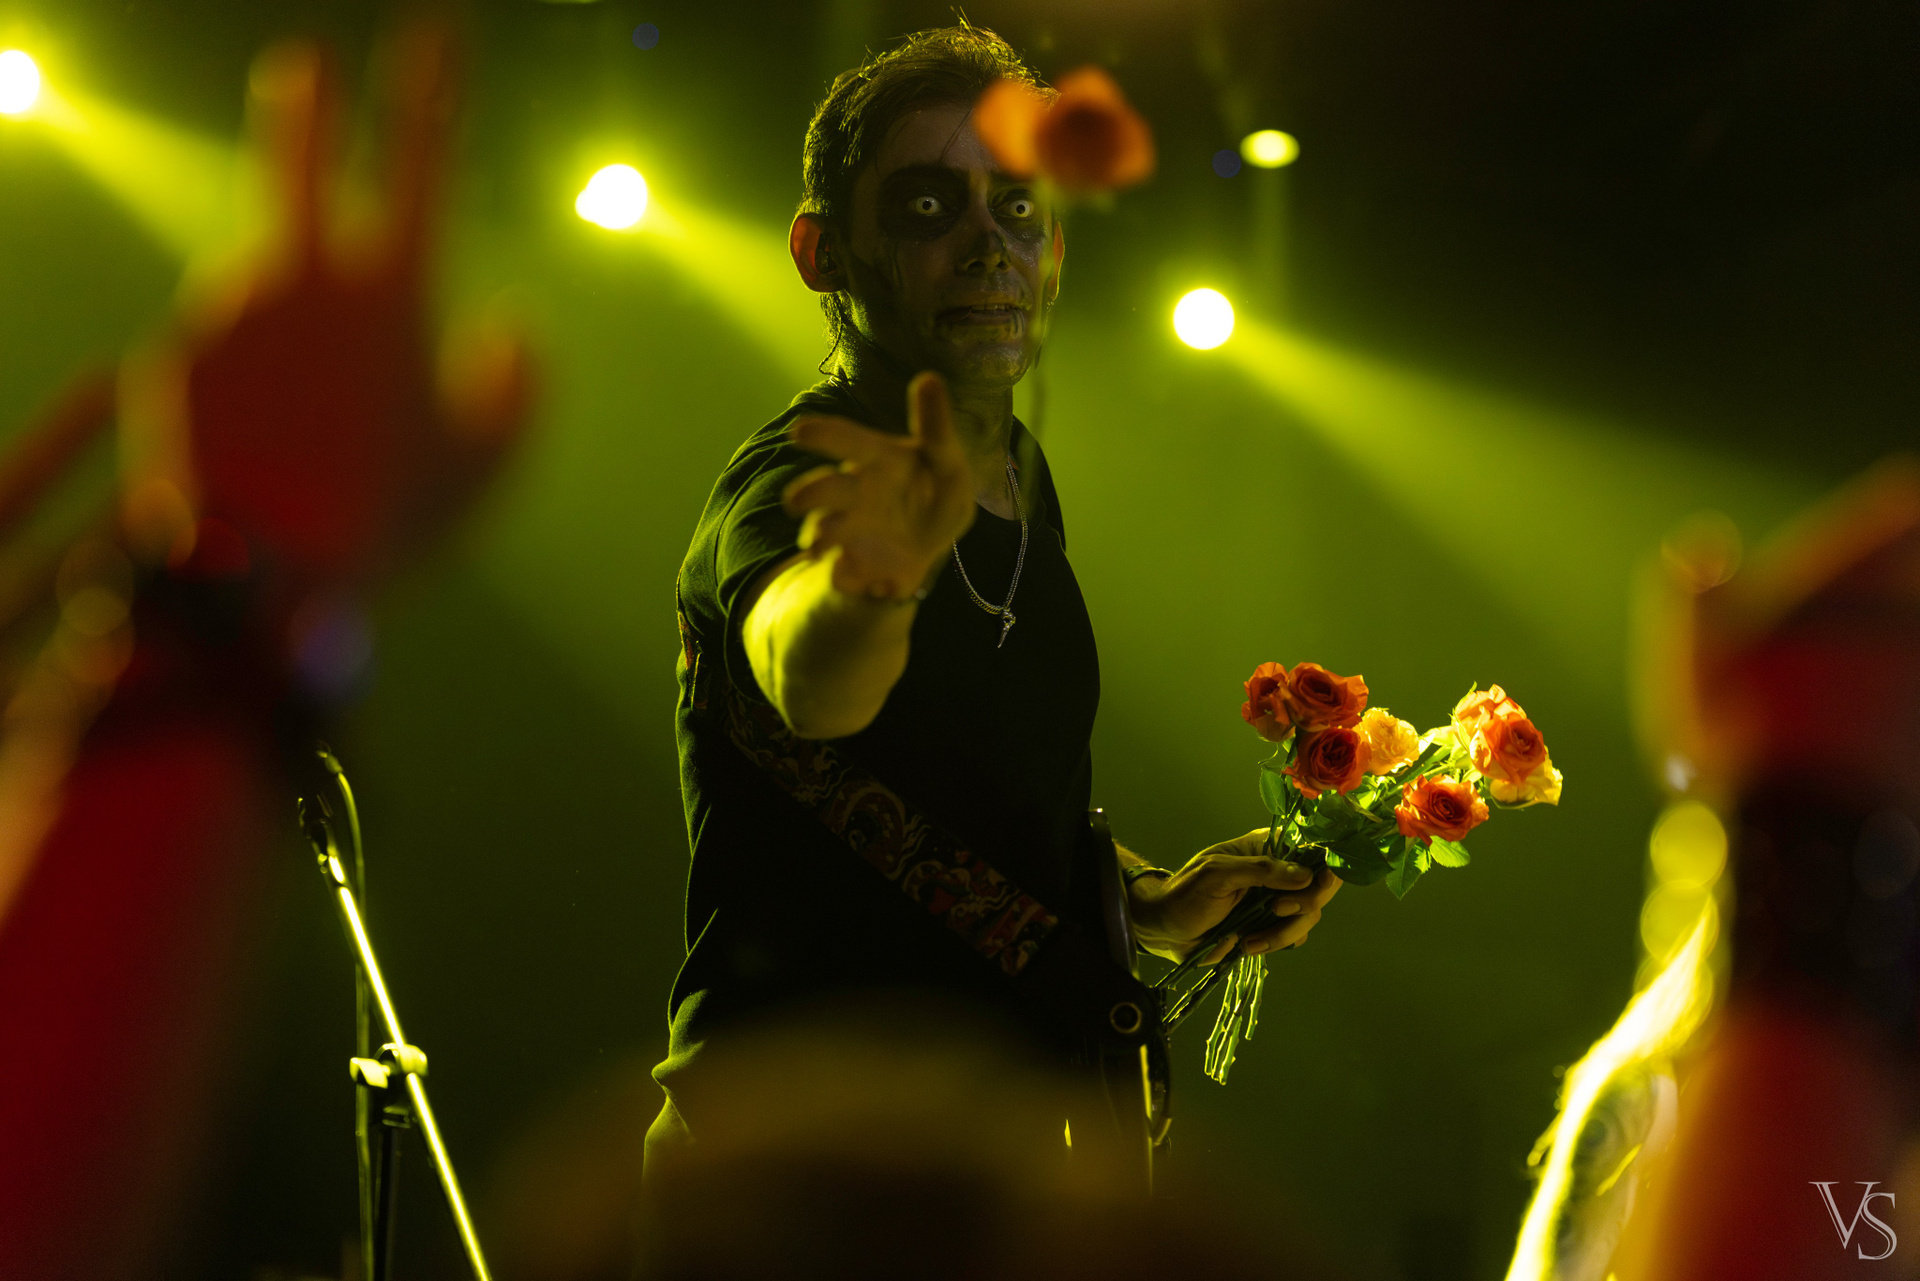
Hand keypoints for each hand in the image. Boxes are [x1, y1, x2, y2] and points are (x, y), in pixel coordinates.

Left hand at [122, 20, 531, 588]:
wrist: (260, 578)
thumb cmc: (390, 521)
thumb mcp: (487, 465)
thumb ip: (519, 386)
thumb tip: (517, 329)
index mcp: (393, 292)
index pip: (420, 162)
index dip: (431, 92)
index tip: (434, 38)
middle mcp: (303, 278)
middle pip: (298, 160)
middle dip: (304, 108)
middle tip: (300, 68)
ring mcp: (226, 311)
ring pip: (261, 281)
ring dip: (282, 316)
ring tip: (303, 413)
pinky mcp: (169, 352)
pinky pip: (217, 345)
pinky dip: (241, 375)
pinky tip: (257, 439)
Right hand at [781, 371, 976, 600]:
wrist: (927, 549)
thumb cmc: (935, 493)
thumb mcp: (947, 461)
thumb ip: (935, 427)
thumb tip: (929, 377)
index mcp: (877, 460)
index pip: (849, 442)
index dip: (826, 436)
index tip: (800, 432)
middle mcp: (854, 491)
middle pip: (825, 489)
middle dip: (810, 494)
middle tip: (795, 501)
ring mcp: (848, 529)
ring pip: (823, 531)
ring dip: (818, 537)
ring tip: (816, 547)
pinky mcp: (850, 565)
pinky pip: (840, 574)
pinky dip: (842, 577)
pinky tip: (849, 578)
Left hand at [1128, 829, 1342, 962]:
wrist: (1166, 928)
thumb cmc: (1186, 892)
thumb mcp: (1218, 873)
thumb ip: (1261, 871)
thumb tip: (1307, 875)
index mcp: (1267, 848)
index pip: (1312, 849)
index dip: (1323, 869)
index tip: (1311, 887)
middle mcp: (1279, 872)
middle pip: (1319, 887)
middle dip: (1302, 906)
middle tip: (1275, 911)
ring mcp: (1278, 900)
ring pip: (1309, 916)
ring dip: (1283, 932)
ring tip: (1249, 939)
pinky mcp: (1272, 926)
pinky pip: (1294, 936)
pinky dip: (1276, 944)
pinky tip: (1247, 944)